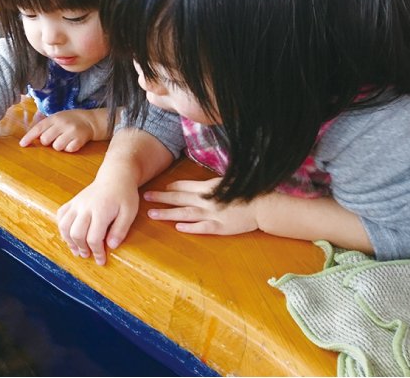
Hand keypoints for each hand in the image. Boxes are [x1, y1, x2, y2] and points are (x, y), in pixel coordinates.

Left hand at [20, 109, 107, 151]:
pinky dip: (69, 148)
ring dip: (59, 146)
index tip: (22, 145)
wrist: (91, 120)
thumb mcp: (58, 118)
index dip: (29, 137)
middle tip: (54, 138)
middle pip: (45, 139)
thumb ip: (46, 126)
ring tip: (65, 140)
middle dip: (47, 142)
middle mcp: (62, 124)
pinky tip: (72, 142)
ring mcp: (72, 131)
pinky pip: (69, 150)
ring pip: (56, 147)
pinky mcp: (80, 139)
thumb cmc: (71, 120)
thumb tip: (31, 138)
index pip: (38, 128)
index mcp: (54, 118)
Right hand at [57, 171, 139, 265]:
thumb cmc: (124, 195)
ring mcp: (77, 203)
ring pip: (65, 225)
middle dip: (82, 248)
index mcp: (101, 211)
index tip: (101, 260)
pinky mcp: (73, 201)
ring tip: (76, 249)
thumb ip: (120, 230)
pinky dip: (62, 227)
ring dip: (68, 240)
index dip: (97, 252)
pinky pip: (61, 215)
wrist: (115, 176)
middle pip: (77, 233)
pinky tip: (69, 234)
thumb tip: (111, 246)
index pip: (94, 237)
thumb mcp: (130, 212)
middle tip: (88, 255)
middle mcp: (85, 207)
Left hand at [144, 178, 259, 234]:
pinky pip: (202, 227)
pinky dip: (189, 227)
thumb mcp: (227, 180)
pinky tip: (177, 227)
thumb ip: (210, 182)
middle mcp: (207, 200)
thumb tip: (195, 183)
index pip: (184, 186)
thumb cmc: (246, 191)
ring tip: (152, 214)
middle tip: (145, 197)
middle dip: (161, 198)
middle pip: (179, 198)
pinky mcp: (220, 227)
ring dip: (167, 213)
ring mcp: (212, 214)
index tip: (158, 187)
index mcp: (208, 187)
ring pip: (185, 213)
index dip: (170, 187)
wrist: (264, 205)